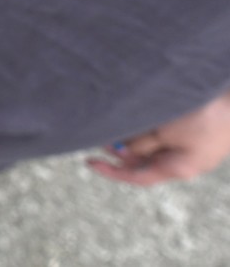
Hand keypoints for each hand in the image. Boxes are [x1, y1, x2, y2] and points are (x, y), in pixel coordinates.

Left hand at [87, 91, 229, 185]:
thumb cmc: (203, 115)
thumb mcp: (164, 131)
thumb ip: (141, 142)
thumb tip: (121, 149)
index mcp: (177, 168)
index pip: (137, 177)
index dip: (111, 171)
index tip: (89, 162)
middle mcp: (183, 162)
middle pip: (143, 163)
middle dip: (119, 153)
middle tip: (97, 137)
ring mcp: (191, 148)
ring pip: (152, 148)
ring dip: (131, 139)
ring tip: (112, 125)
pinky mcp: (195, 133)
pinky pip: (163, 137)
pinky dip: (145, 130)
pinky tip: (133, 118)